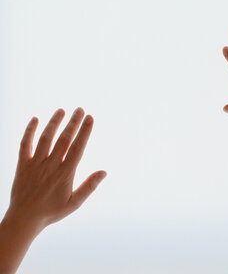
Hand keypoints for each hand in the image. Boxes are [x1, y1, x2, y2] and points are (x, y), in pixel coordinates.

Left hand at [4, 107, 106, 232]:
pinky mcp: (22, 165)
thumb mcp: (74, 203)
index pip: (77, 148)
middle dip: (73, 123)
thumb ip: (89, 186)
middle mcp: (50, 166)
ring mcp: (35, 164)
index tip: (90, 118)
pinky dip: (29, 131)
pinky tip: (35, 119)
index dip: (84, 132)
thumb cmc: (52, 211)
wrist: (24, 219)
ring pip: (45, 139)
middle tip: (80, 109)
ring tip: (62, 110)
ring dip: (54, 123)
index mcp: (65, 174)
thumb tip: (104, 172)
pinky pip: (25, 145)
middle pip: (63, 140)